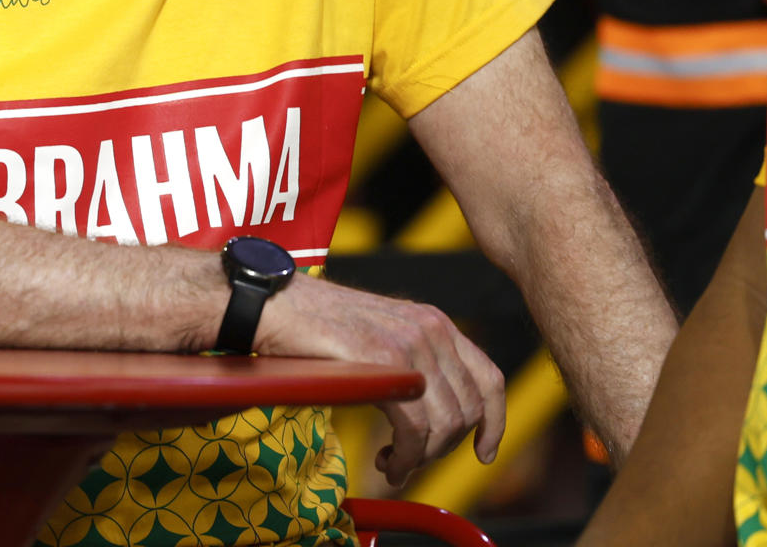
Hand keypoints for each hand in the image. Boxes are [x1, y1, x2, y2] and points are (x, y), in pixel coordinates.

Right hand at [254, 273, 504, 486]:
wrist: (273, 303)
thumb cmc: (312, 323)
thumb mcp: (378, 335)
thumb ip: (410, 361)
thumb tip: (431, 409)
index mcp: (433, 321)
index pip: (489, 377)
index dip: (494, 422)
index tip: (484, 452)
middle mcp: (431, 329)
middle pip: (469, 409)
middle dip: (445, 447)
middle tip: (410, 459)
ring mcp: (410, 344)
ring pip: (446, 424)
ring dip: (423, 457)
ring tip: (394, 463)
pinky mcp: (385, 362)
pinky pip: (416, 427)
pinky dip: (407, 456)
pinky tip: (387, 460)